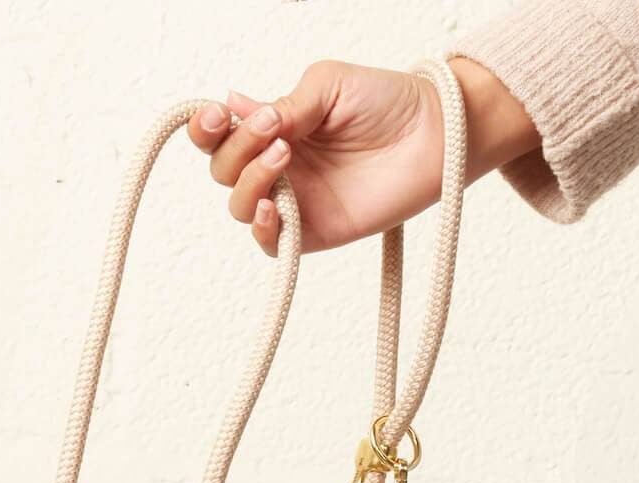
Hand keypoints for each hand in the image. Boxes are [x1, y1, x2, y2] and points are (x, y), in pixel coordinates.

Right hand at [186, 58, 538, 256]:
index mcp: (272, 129)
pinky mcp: (310, 233)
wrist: (433, 134)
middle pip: (222, 171)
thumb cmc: (387, 102)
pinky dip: (263, 227)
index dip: (205, 128)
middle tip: (274, 130)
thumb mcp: (327, 85)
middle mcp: (275, 166)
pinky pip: (269, 243)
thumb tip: (234, 107)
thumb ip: (282, 105)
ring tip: (285, 157)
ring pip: (240, 206)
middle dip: (236, 150)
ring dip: (251, 180)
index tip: (216, 117)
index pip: (219, 136)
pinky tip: (276, 205)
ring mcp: (292, 201)